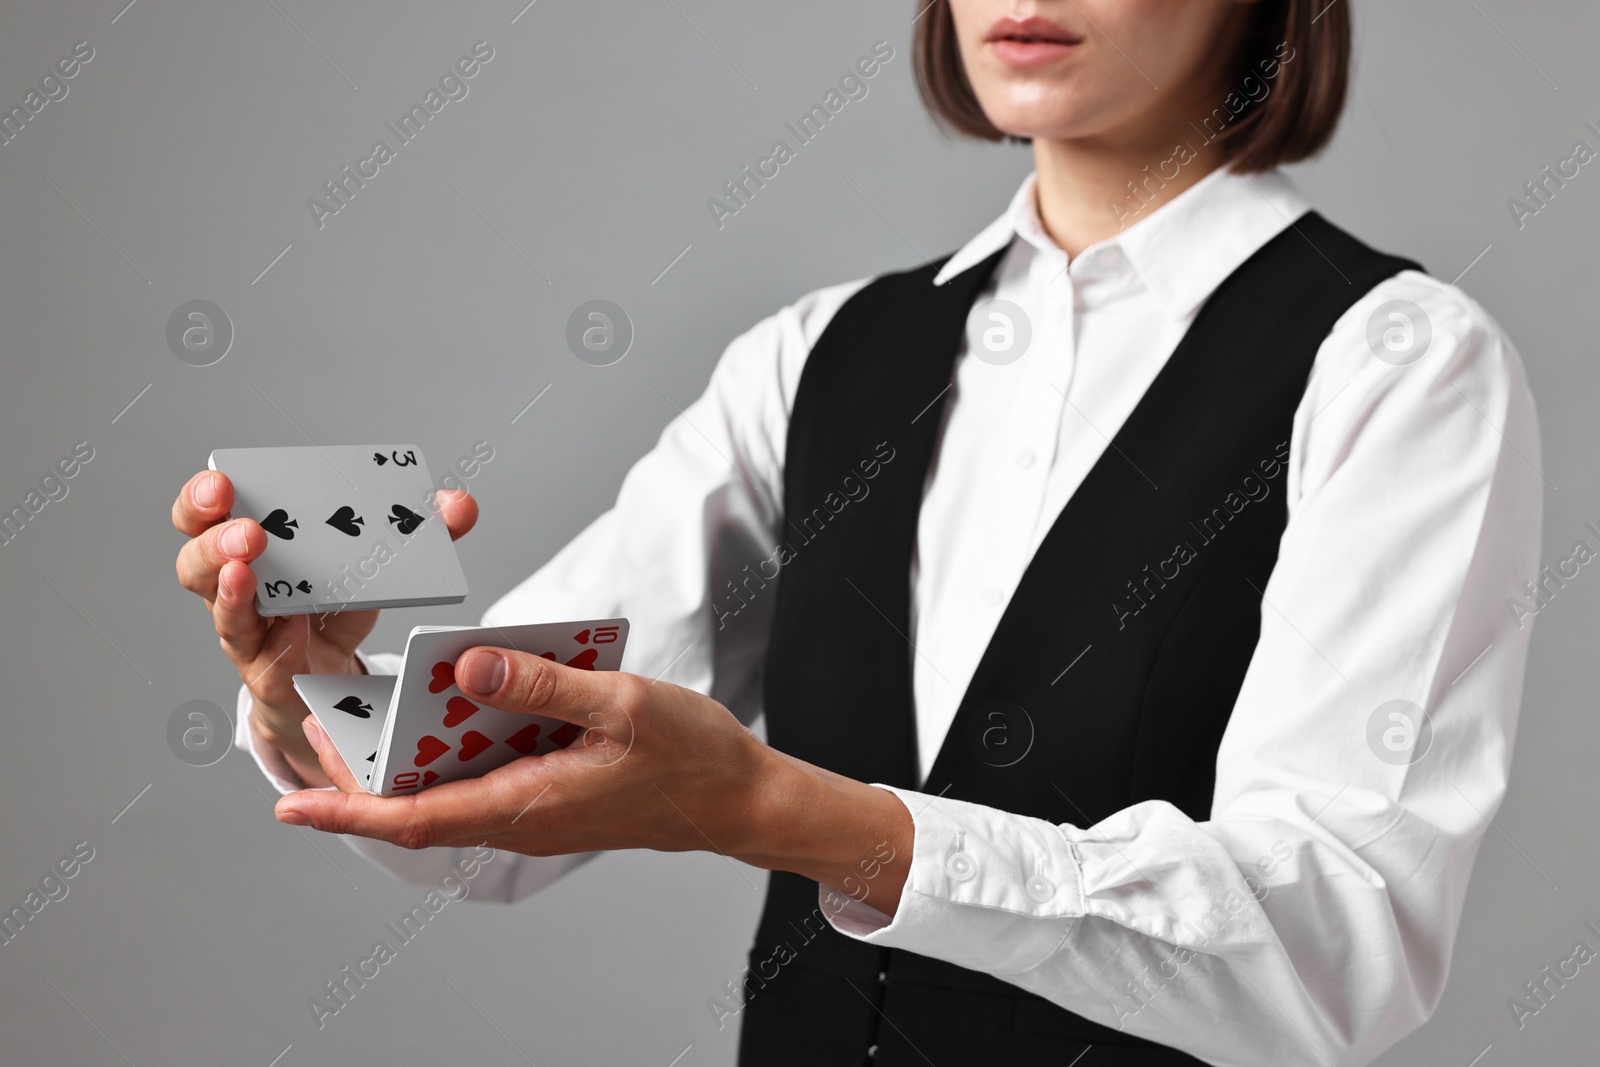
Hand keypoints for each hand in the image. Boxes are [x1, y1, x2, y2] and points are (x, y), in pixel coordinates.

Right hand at [172, 469, 478, 784]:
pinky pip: (263, 658)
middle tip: (246, 528)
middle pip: (197, 559)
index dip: (204, 495)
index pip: (207, 514)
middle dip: (213, 537)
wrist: (338, 688)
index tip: (222, 478)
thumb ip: (418, 533)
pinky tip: (292, 624)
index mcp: (257, 547)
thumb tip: (459, 504)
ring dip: (230, 588)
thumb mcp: (375, 566)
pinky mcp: (272, 672)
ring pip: (220, 610)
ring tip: (243, 567)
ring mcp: (251, 634)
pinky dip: (277, 641)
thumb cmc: (340, 611)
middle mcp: (238, 588)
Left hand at [274, 649, 914, 913]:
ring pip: (452, 786)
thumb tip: (467, 667)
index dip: (347, 810)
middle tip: (319, 718)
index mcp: (528, 803)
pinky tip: (466, 698)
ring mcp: (535, 810)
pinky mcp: (551, 795)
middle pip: (419, 802)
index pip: (415, 818)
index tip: (289, 801)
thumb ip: (541, 685)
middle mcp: (520, 817)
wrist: (739, 797)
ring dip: (411, 754)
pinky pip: (487, 774)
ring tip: (376, 703)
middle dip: (362, 771)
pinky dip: (460, 744)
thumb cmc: (691, 756)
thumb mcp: (620, 704)